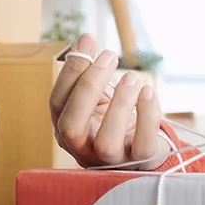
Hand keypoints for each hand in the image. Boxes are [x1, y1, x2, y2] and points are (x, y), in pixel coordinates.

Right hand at [48, 34, 168, 169]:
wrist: (145, 148)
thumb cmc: (116, 119)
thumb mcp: (97, 98)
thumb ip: (88, 73)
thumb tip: (86, 40)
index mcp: (66, 130)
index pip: (56, 103)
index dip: (71, 70)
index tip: (89, 41)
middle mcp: (82, 150)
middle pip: (71, 126)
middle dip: (88, 87)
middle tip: (109, 56)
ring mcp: (110, 162)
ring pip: (106, 142)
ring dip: (119, 104)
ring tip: (132, 77)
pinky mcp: (139, 164)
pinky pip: (143, 145)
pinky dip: (147, 116)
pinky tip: (148, 92)